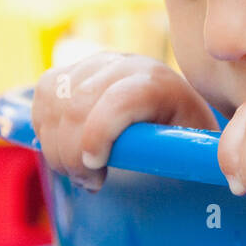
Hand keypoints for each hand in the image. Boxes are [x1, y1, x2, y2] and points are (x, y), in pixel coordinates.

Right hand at [33, 52, 217, 190]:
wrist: (171, 111)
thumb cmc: (183, 140)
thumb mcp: (192, 150)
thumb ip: (185, 159)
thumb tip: (201, 178)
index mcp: (160, 84)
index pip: (122, 99)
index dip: (100, 133)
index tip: (95, 167)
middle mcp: (126, 66)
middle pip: (78, 105)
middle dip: (72, 154)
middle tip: (89, 181)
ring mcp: (95, 64)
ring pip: (55, 101)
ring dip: (56, 146)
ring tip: (79, 170)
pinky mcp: (72, 69)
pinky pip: (44, 94)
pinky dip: (45, 127)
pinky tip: (64, 148)